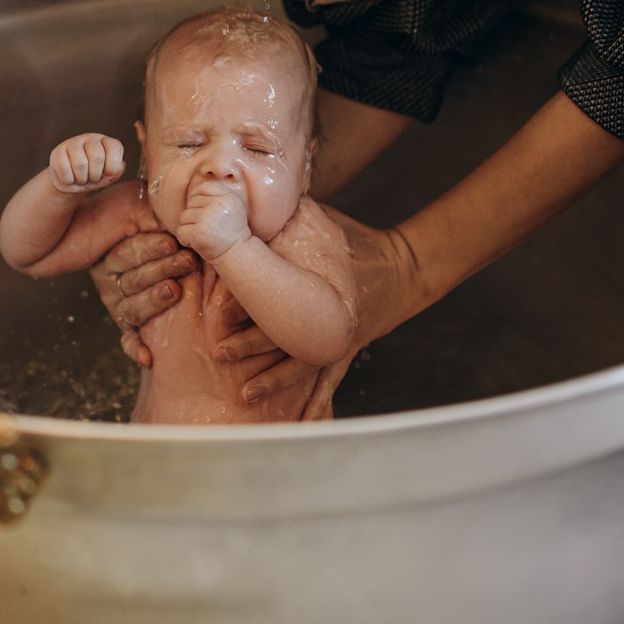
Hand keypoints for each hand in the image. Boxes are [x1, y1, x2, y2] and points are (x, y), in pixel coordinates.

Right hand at [48, 134, 125, 193]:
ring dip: (82, 179)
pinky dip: (69, 180)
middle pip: (97, 158)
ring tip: (81, 178)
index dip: (112, 166)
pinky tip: (70, 178)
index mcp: (106, 142)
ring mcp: (72, 143)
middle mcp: (90, 138)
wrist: (71, 182)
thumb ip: (117, 170)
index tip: (108, 175)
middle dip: (95, 175)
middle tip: (92, 178)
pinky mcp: (57, 151)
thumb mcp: (108, 176)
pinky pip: (65, 169)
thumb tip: (118, 166)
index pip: (115, 148)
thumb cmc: (93, 176)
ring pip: (80, 164)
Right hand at [89, 230, 200, 367]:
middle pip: (133, 279)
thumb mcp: (150, 219)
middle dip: (161, 269)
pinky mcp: (128, 327)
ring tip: (174, 291)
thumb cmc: (161, 233)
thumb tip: (172, 210)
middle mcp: (112, 281)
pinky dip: (135, 349)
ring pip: (132, 308)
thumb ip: (158, 217)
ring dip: (153, 302)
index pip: (127, 253)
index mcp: (112, 255)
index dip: (150, 247)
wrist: (164, 260)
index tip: (172, 241)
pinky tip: (146, 358)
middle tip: (187, 261)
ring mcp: (119, 305)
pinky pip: (129, 339)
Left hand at [177, 180, 249, 261]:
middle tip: (207, 227)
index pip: (201, 187)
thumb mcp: (231, 206)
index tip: (207, 213)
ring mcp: (208, 218)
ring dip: (190, 227)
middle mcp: (219, 204)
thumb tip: (197, 182)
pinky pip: (181, 231)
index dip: (199, 201)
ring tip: (204, 234)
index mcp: (228, 196)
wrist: (238, 254)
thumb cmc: (231, 231)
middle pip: (191, 202)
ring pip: (184, 216)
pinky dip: (186, 239)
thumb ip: (217, 193)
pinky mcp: (199, 233)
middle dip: (195, 216)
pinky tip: (198, 242)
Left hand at [212, 212, 422, 403]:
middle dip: (251, 344)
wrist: (403, 267)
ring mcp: (336, 338)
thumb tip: (243, 197)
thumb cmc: (353, 242)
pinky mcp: (344, 350)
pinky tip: (307, 426)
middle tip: (221, 351)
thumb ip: (284, 216)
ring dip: (273, 379)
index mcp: (312, 283)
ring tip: (245, 395)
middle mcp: (322, 316)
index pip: (273, 295)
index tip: (221, 314)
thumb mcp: (318, 221)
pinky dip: (319, 404)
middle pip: (282, 334)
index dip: (245, 305)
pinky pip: (329, 381)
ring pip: (301, 364)